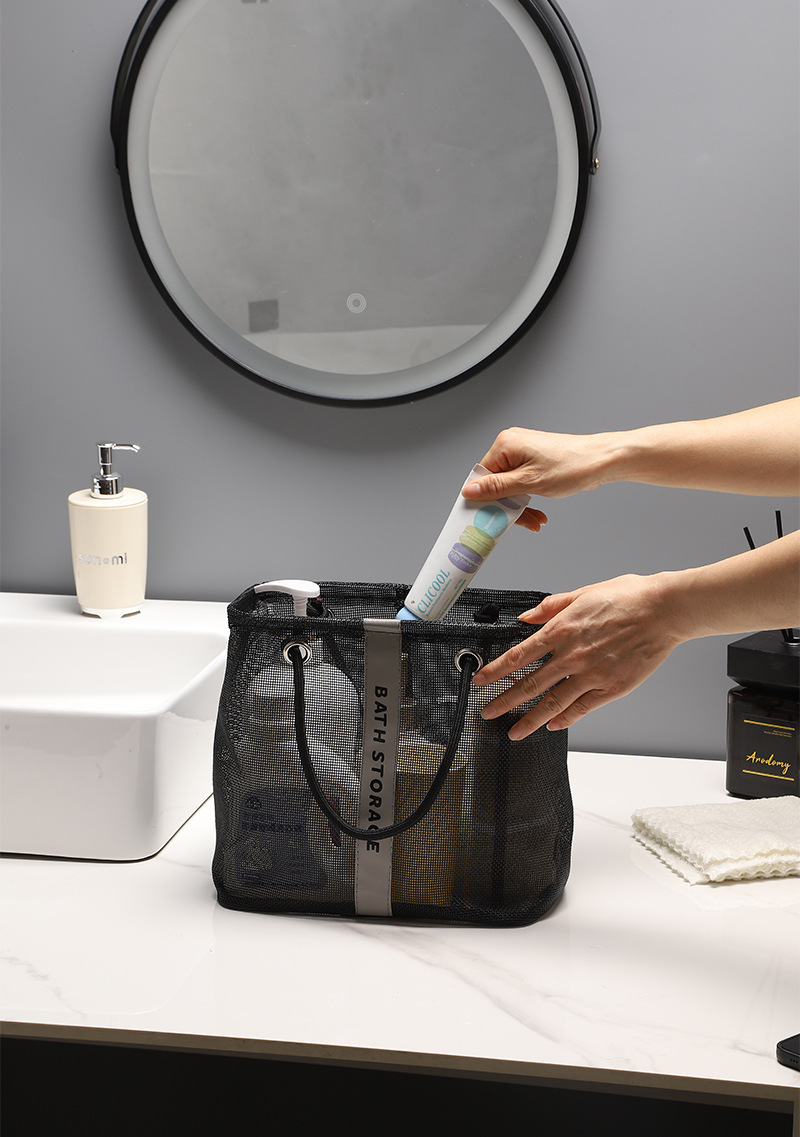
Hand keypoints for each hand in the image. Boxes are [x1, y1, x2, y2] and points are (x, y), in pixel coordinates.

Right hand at [463, 427, 617, 530]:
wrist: (602, 461)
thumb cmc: (572, 466)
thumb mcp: (529, 482)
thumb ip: (496, 488)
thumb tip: (469, 490)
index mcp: (505, 444)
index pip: (481, 476)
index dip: (485, 500)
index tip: (488, 518)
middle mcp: (511, 445)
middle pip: (495, 483)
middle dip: (508, 506)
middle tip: (518, 522)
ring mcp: (523, 453)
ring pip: (509, 487)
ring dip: (520, 506)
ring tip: (534, 519)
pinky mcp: (533, 462)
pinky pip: (521, 484)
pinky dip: (527, 499)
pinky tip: (538, 512)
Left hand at [473, 574, 682, 738]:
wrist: (665, 610)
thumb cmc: (629, 598)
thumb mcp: (583, 593)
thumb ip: (551, 606)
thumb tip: (527, 617)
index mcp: (562, 630)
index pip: (518, 656)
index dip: (495, 671)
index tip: (480, 681)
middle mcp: (572, 655)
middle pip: (529, 684)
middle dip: (504, 702)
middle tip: (487, 713)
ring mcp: (591, 675)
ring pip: (552, 703)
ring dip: (529, 720)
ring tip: (514, 732)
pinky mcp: (611, 688)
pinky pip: (582, 709)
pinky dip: (565, 719)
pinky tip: (554, 725)